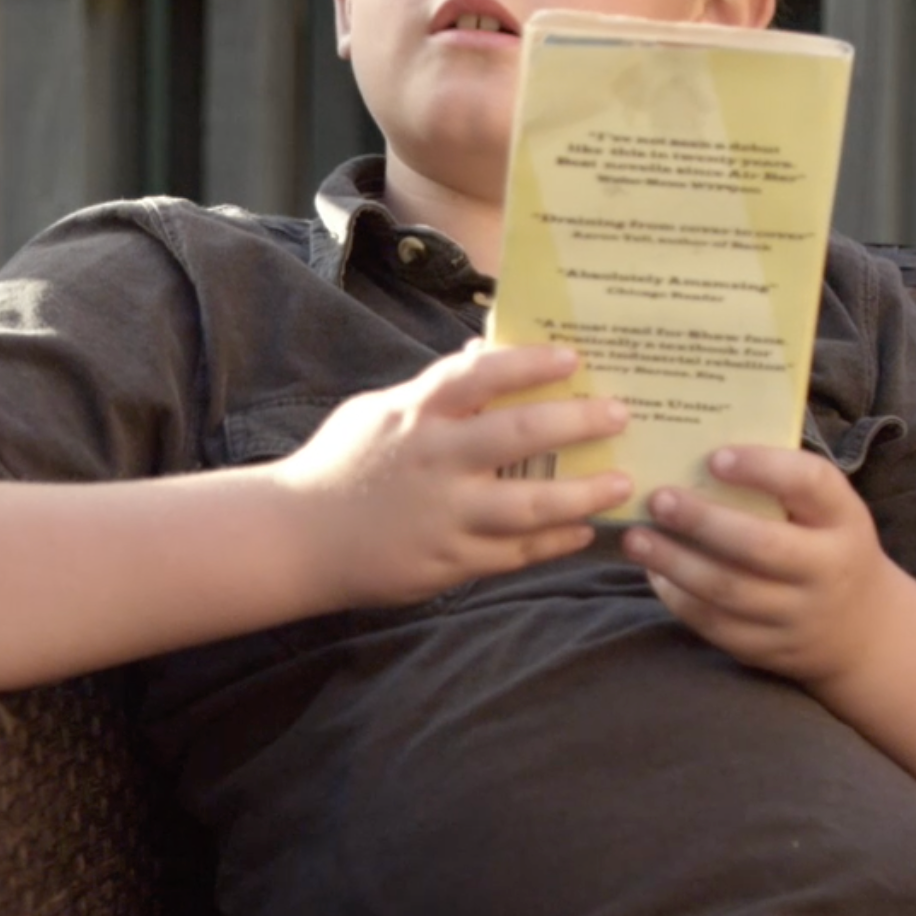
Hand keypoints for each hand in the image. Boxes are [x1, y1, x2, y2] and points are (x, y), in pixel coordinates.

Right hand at [269, 341, 631, 611]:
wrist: (295, 539)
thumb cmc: (338, 467)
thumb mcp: (376, 413)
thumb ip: (431, 389)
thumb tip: (482, 353)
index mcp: (413, 416)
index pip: (477, 377)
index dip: (527, 363)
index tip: (572, 357)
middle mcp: (432, 461)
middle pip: (517, 436)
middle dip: (576, 422)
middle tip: (618, 414)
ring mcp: (442, 515)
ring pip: (527, 505)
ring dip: (582, 494)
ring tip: (620, 483)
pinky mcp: (447, 562)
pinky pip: (513, 554)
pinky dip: (552, 542)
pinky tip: (581, 531)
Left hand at [619, 445, 907, 683]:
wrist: (862, 630)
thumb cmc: (823, 545)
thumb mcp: (824, 512)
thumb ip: (779, 483)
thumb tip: (695, 448)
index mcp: (844, 519)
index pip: (812, 484)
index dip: (764, 468)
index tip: (715, 457)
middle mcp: (829, 569)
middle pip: (761, 545)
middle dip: (702, 521)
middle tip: (658, 499)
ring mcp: (800, 615)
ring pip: (728, 590)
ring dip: (673, 562)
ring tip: (635, 538)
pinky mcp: (770, 649)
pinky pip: (715, 624)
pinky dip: (678, 598)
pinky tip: (654, 573)